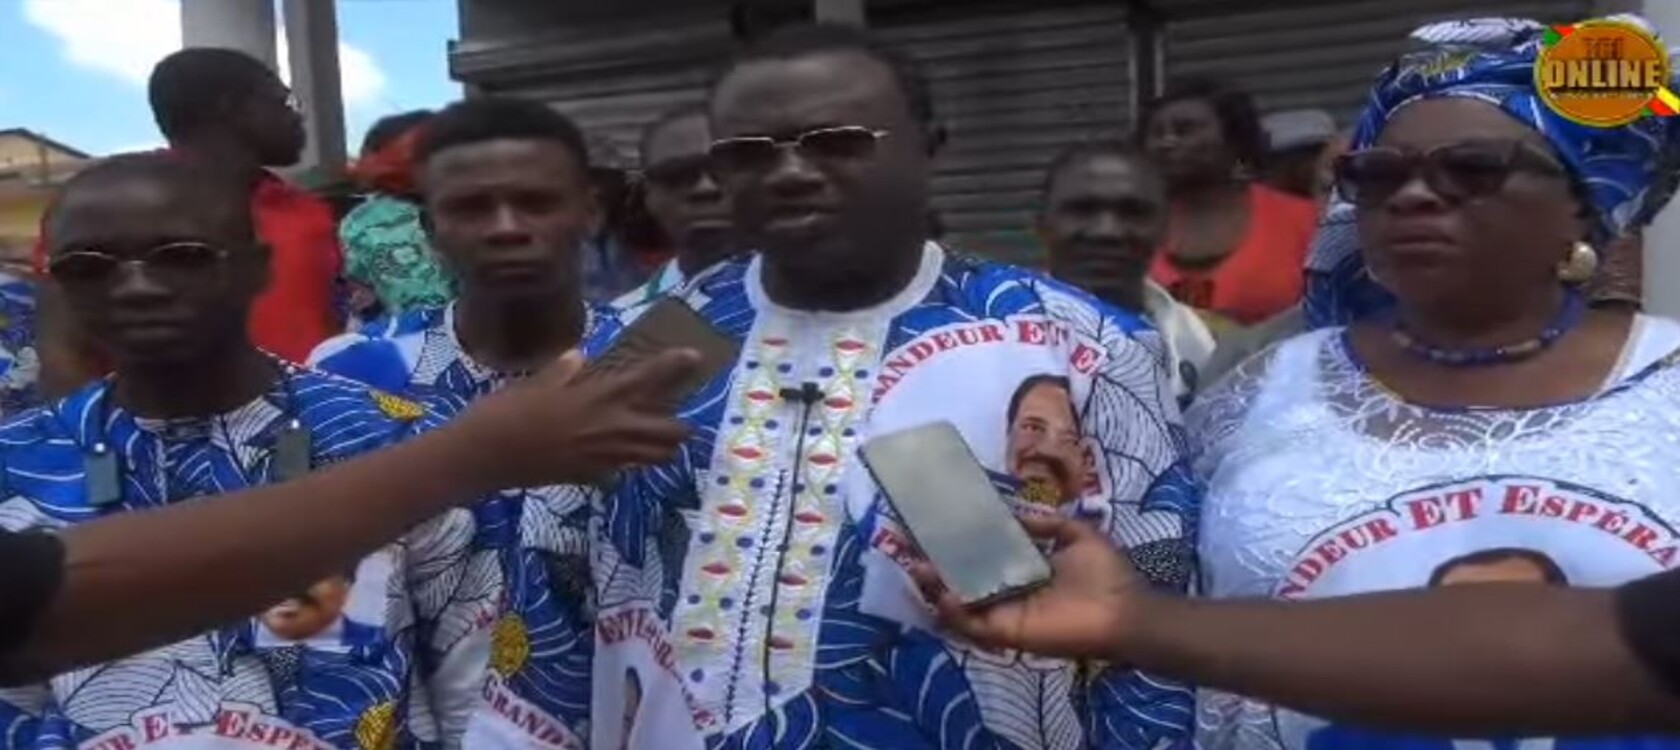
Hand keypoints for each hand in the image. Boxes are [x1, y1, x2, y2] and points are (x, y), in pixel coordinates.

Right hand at [455, 347, 699, 486]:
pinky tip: (615, 455)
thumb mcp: (534, 382)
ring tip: (653, 435)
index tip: (694, 356)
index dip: (677, 365)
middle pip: (671, 432)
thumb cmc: (504, 411)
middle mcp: (611, 428)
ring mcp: (605, 457)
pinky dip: (627, 464)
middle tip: (672, 413)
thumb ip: (562, 371)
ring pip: (655, 457)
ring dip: (661, 447)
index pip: (651, 378)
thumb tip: (578, 358)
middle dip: (680, 424)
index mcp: (599, 396)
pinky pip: (624, 472)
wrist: (483, 458)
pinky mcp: (591, 477)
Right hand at [907, 514, 1150, 660]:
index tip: (937, 528)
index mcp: (1026, 570)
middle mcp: (1011, 592)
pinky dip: (955, 613)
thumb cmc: (1107, 574)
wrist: (1125, 609)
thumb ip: (1045, 523)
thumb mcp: (1076, 534)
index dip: (961, 545)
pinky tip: (943, 594)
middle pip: (966, 581)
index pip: (985, 558)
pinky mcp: (1008, 632)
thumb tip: (1014, 513)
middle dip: (938, 567)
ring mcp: (1006, 614)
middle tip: (912, 548)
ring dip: (938, 589)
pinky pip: (974, 626)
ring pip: (962, 604)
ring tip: (917, 569)